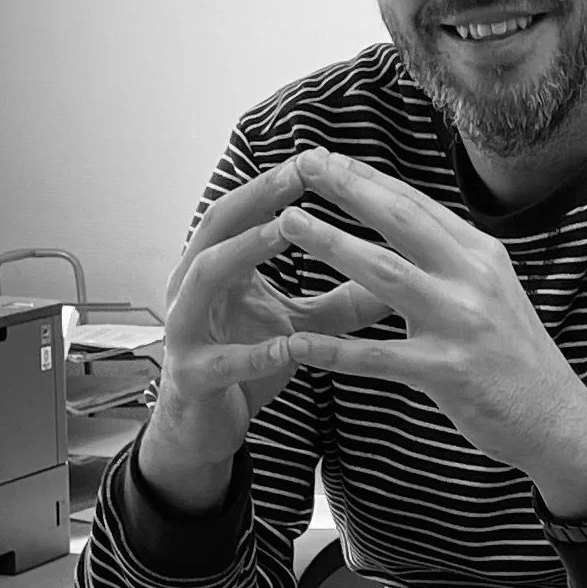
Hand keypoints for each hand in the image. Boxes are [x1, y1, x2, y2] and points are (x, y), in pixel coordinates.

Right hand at [137, 159, 389, 515]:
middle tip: (297, 173)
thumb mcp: (299, 325)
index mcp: (218, 266)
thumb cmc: (246, 365)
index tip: (318, 157)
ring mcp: (185, 329)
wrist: (205, 430)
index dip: (276, 183)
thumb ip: (341, 299)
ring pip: (207, 276)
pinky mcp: (191, 375)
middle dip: (256, 196)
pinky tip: (288, 346)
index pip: (243, 211)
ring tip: (283, 231)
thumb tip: (401, 274)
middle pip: (216, 225)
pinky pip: (221, 360)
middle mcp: (193, 287)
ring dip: (245, 250)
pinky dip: (253, 351)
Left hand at [267, 149, 586, 516]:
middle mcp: (474, 278)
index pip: (416, 203)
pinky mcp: (448, 371)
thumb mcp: (488, 289)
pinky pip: (379, 356)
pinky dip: (335, 349)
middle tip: (300, 166)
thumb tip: (399, 218)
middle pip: (400, 221)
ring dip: (332, 245)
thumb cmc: (511, 353)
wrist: (556, 419)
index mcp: (481, 253)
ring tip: (286, 224)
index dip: (366, 177)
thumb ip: (447, 256)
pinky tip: (296, 343)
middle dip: (347, 190)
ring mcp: (461, 324)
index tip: (323, 157)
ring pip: (386, 275)